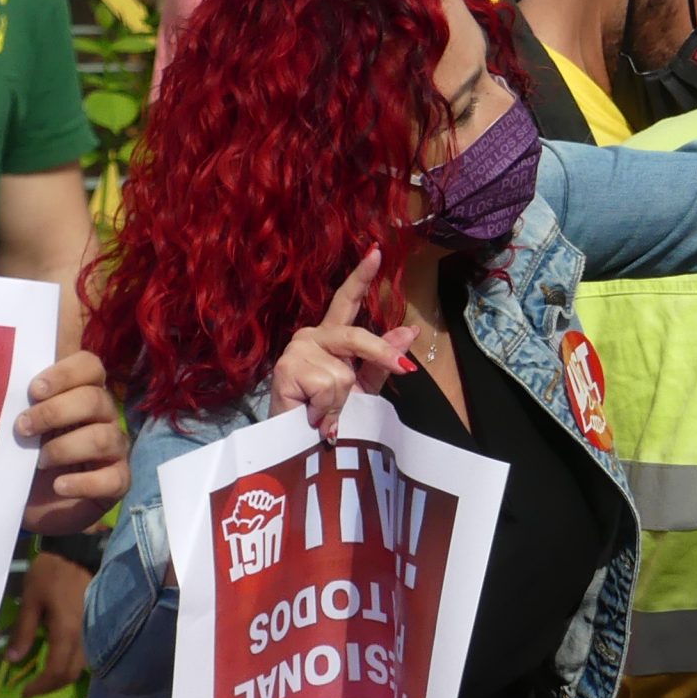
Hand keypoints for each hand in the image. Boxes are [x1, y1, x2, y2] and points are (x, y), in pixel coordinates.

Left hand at [8, 549, 92, 694]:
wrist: (79, 549)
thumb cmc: (52, 572)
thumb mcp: (31, 599)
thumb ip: (24, 630)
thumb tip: (12, 660)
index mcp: (67, 633)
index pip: (56, 672)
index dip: (40, 687)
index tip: (24, 693)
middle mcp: (84, 637)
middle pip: (72, 674)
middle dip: (52, 686)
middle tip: (33, 687)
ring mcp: (93, 630)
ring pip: (82, 666)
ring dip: (64, 675)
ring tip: (45, 675)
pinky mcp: (96, 623)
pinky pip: (87, 653)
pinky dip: (73, 662)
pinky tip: (61, 657)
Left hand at [17, 350, 130, 535]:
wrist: (29, 503)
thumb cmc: (23, 455)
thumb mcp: (17, 426)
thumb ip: (16, 400)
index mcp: (82, 393)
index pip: (89, 366)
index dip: (64, 374)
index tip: (33, 390)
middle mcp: (103, 416)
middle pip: (94, 399)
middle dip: (54, 412)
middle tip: (23, 428)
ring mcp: (114, 449)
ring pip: (102, 438)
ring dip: (65, 448)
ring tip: (39, 461)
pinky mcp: (117, 482)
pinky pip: (112, 479)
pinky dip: (83, 483)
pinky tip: (59, 486)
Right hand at [270, 249, 415, 439]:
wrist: (299, 446)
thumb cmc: (326, 414)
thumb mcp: (362, 385)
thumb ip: (382, 358)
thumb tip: (410, 331)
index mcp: (330, 336)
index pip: (346, 301)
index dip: (360, 276)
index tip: (377, 251)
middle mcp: (311, 336)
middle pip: (355, 335)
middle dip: (379, 354)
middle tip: (403, 371)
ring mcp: (297, 350)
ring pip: (343, 372)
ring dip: (341, 401)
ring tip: (324, 414)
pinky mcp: (287, 368)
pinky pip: (328, 386)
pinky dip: (328, 409)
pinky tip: (312, 416)